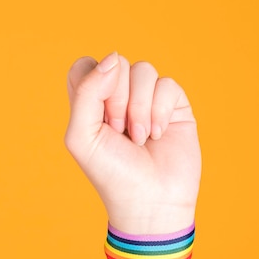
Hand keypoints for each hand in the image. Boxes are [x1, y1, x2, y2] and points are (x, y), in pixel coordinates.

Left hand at [65, 52, 200, 233]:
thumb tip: (115, 57)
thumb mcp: (82, 136)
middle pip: (117, 64)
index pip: (87, 66)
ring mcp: (150, 101)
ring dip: (140, 107)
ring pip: (144, 70)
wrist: (151, 201)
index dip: (93, 82)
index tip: (99, 116)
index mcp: (93, 103)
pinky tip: (158, 134)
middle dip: (118, 100)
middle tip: (120, 132)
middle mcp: (122, 97)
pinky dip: (161, 110)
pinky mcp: (176, 108)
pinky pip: (168, 85)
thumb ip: (87, 91)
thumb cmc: (113, 174)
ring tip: (141, 137)